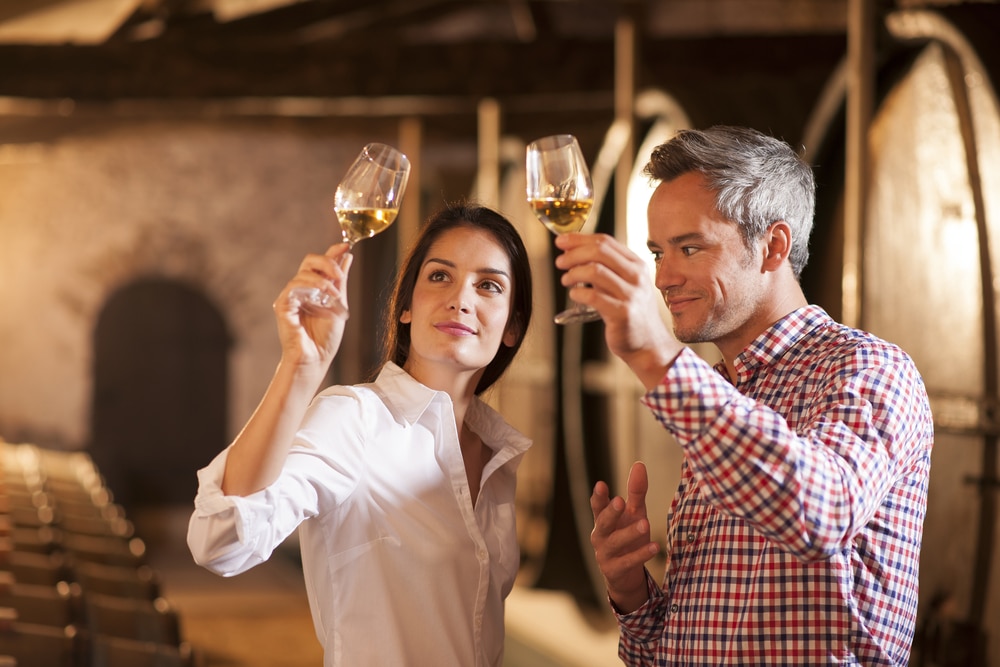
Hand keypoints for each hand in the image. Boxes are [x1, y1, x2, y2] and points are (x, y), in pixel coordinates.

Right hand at [275, 243, 352, 368]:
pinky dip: (309, 289)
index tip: (346, 244)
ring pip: (303, 274)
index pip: (320, 263)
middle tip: (339, 275)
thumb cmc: (325, 337)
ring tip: (334, 296)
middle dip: (327, 262)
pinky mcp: (282, 306)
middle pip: (309, 261)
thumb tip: (347, 256)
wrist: (316, 359)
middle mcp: (301, 290)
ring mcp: (290, 297)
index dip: (332, 251)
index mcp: (314, 288)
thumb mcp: (339, 304)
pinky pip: (293, 288)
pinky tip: (321, 298)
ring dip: (322, 281)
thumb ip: (340, 281)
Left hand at [554, 233, 679, 388]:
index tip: (561, 242)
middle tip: (559, 261)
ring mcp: (631, 295)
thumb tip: (571, 251)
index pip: (605, 241)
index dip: (579, 239)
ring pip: (595, 271)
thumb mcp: (624, 285)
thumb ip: (605, 269)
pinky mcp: (623, 314)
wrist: (648, 344)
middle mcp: (637, 277)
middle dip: (573, 253)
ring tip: (565, 280)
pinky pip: (593, 297)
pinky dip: (578, 294)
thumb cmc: (629, 313)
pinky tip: (574, 296)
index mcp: (637, 265)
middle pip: (599, 251)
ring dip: (573, 273)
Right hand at [590, 461, 659, 613]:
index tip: (601, 484)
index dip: (598, 496)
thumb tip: (639, 464)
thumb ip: (635, 491)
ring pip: (614, 543)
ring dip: (629, 533)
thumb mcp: (634, 513)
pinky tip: (655, 547)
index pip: (597, 506)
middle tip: (620, 500)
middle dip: (611, 512)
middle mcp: (600, 536)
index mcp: (603, 520)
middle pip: (602, 523)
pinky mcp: (614, 571)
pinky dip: (640, 554)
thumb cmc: (628, 537)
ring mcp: (605, 554)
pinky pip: (627, 562)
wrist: (625, 576)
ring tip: (645, 523)